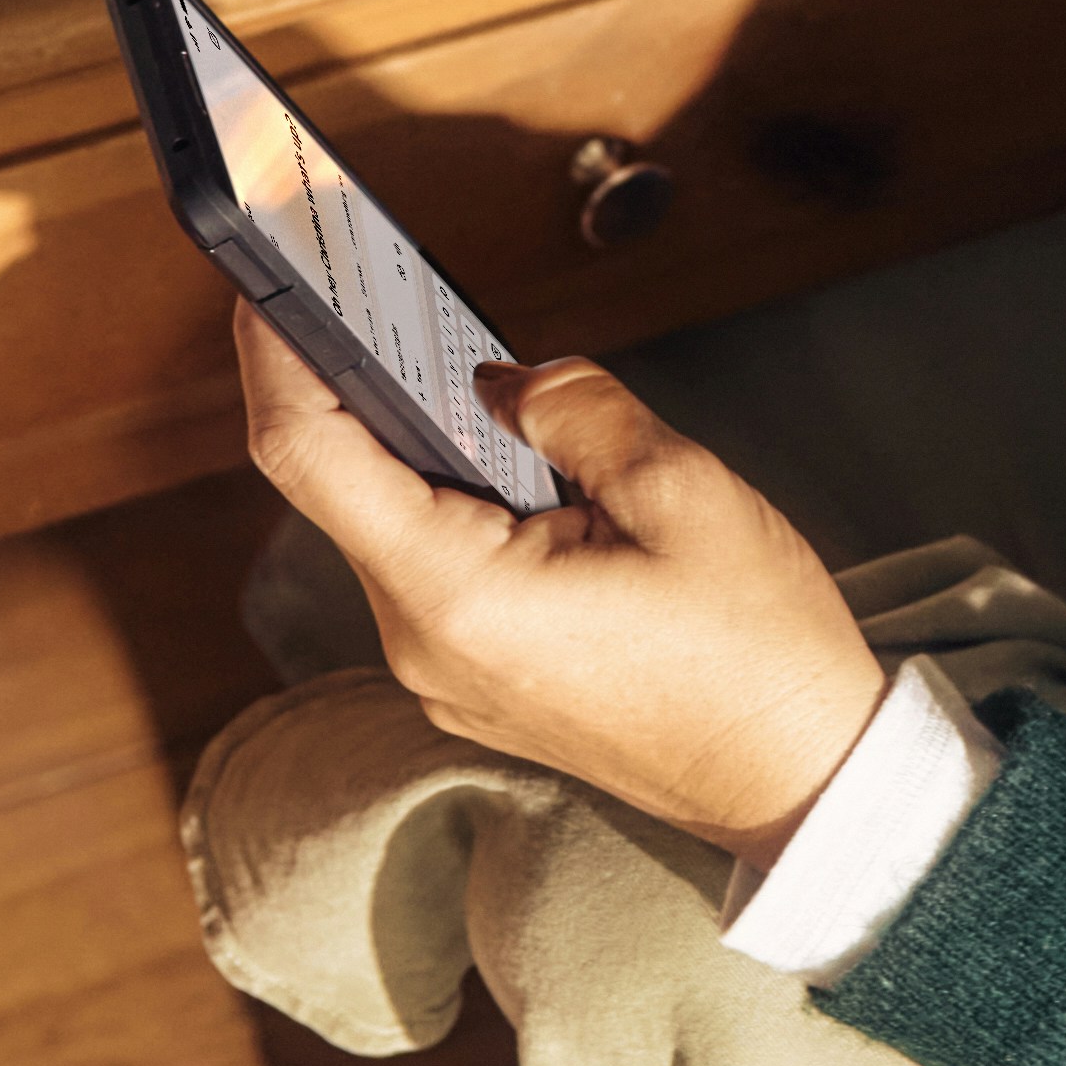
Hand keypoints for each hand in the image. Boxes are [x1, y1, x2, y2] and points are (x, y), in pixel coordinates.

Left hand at [232, 301, 887, 865]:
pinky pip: (434, 572)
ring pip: (392, 527)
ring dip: (417, 446)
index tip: (262, 285)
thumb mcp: (681, 490)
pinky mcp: (475, 683)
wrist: (802, 781)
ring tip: (461, 370)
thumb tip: (506, 377)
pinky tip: (508, 460)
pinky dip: (453, 504)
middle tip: (378, 295)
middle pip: (345, 488)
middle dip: (358, 387)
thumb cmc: (757, 655)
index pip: (309, 455)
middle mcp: (424, 645)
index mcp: (458, 594)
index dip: (275, 356)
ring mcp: (445, 674)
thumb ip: (573, 407)